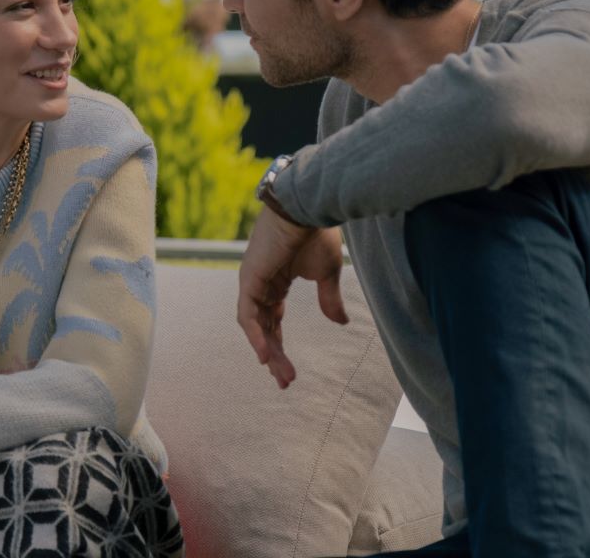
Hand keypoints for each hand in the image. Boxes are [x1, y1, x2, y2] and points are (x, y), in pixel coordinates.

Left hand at [238, 209, 345, 388]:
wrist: (309, 207)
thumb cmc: (317, 233)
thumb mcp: (327, 273)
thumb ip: (329, 298)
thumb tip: (341, 323)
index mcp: (276, 282)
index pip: (274, 321)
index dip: (280, 345)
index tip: (290, 372)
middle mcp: (260, 284)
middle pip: (264, 328)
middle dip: (275, 355)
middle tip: (286, 382)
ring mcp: (252, 282)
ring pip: (256, 326)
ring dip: (268, 351)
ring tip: (281, 374)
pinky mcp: (249, 279)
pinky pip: (248, 314)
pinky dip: (256, 335)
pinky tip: (266, 355)